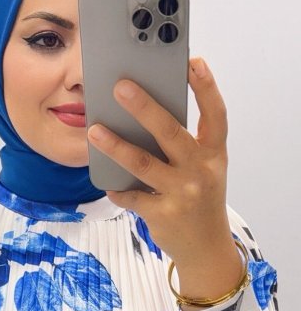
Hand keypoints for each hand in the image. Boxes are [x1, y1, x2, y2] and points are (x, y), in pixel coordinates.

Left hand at [86, 57, 240, 285]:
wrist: (206, 247)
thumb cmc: (199, 199)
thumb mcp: (203, 169)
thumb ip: (184, 146)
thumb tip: (146, 116)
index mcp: (215, 153)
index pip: (215, 114)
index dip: (206, 88)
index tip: (192, 63)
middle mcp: (201, 170)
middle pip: (170, 132)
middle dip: (145, 107)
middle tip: (120, 87)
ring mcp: (182, 193)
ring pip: (142, 163)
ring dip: (115, 145)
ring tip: (94, 130)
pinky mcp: (162, 214)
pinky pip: (130, 196)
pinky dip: (116, 188)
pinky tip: (105, 182)